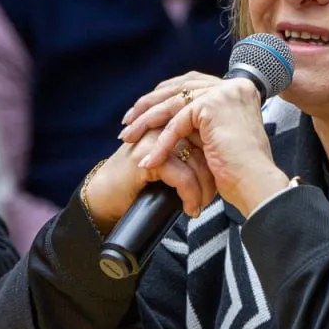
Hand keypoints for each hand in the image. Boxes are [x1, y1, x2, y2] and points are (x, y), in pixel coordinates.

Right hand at [83, 130, 216, 232]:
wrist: (105, 197)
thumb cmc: (139, 183)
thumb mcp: (171, 165)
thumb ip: (192, 156)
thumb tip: (224, 165)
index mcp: (171, 120)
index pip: (207, 134)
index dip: (217, 159)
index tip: (223, 181)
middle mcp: (163, 123)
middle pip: (206, 147)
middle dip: (213, 175)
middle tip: (215, 196)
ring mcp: (154, 137)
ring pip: (197, 162)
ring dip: (204, 190)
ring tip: (201, 205)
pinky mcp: (148, 155)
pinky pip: (183, 176)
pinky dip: (191, 196)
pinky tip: (190, 208)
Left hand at [137, 78, 289, 217]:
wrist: (256, 184)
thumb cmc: (241, 170)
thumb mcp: (220, 134)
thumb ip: (203, 120)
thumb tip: (173, 115)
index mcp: (238, 89)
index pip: (193, 83)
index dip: (165, 95)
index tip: (144, 110)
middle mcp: (233, 86)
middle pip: (180, 87)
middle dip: (150, 104)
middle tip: (128, 121)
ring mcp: (224, 93)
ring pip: (174, 103)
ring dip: (146, 120)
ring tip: (128, 136)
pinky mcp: (213, 106)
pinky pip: (177, 123)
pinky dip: (161, 141)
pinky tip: (149, 157)